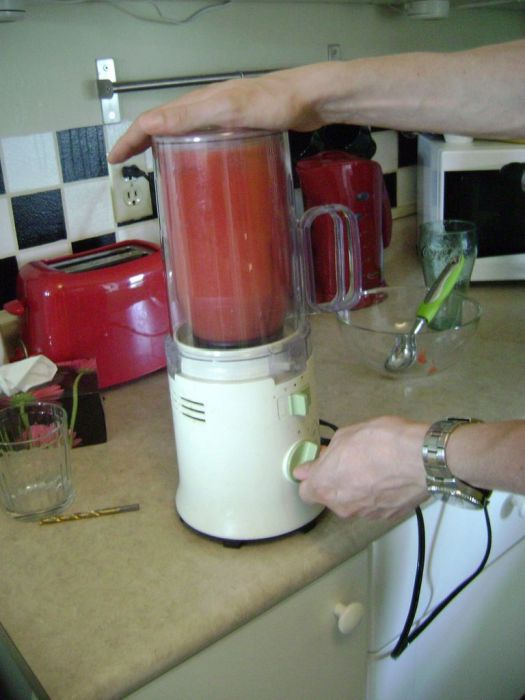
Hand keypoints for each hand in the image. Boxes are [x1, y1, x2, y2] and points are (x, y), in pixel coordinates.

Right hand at [107, 64, 332, 163]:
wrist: (311, 99)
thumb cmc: (275, 103)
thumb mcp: (227, 110)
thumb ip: (189, 115)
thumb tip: (149, 123)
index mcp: (198, 103)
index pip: (153, 120)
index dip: (131, 140)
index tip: (115, 160)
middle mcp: (207, 107)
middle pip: (164, 124)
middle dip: (142, 143)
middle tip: (131, 166)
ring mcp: (223, 116)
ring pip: (184, 132)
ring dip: (165, 147)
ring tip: (158, 169)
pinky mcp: (239, 126)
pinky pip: (206, 138)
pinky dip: (192, 151)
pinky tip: (202, 167)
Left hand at [293, 417, 427, 519]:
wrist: (420, 459)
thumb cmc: (379, 442)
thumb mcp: (345, 436)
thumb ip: (325, 456)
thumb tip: (311, 466)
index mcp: (325, 486)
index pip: (305, 491)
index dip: (312, 478)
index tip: (320, 466)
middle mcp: (342, 506)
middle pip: (331, 497)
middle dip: (336, 482)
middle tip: (350, 462)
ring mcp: (366, 514)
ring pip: (353, 503)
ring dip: (358, 489)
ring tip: (374, 468)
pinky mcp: (387, 516)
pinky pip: (375, 506)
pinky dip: (377, 495)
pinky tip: (388, 478)